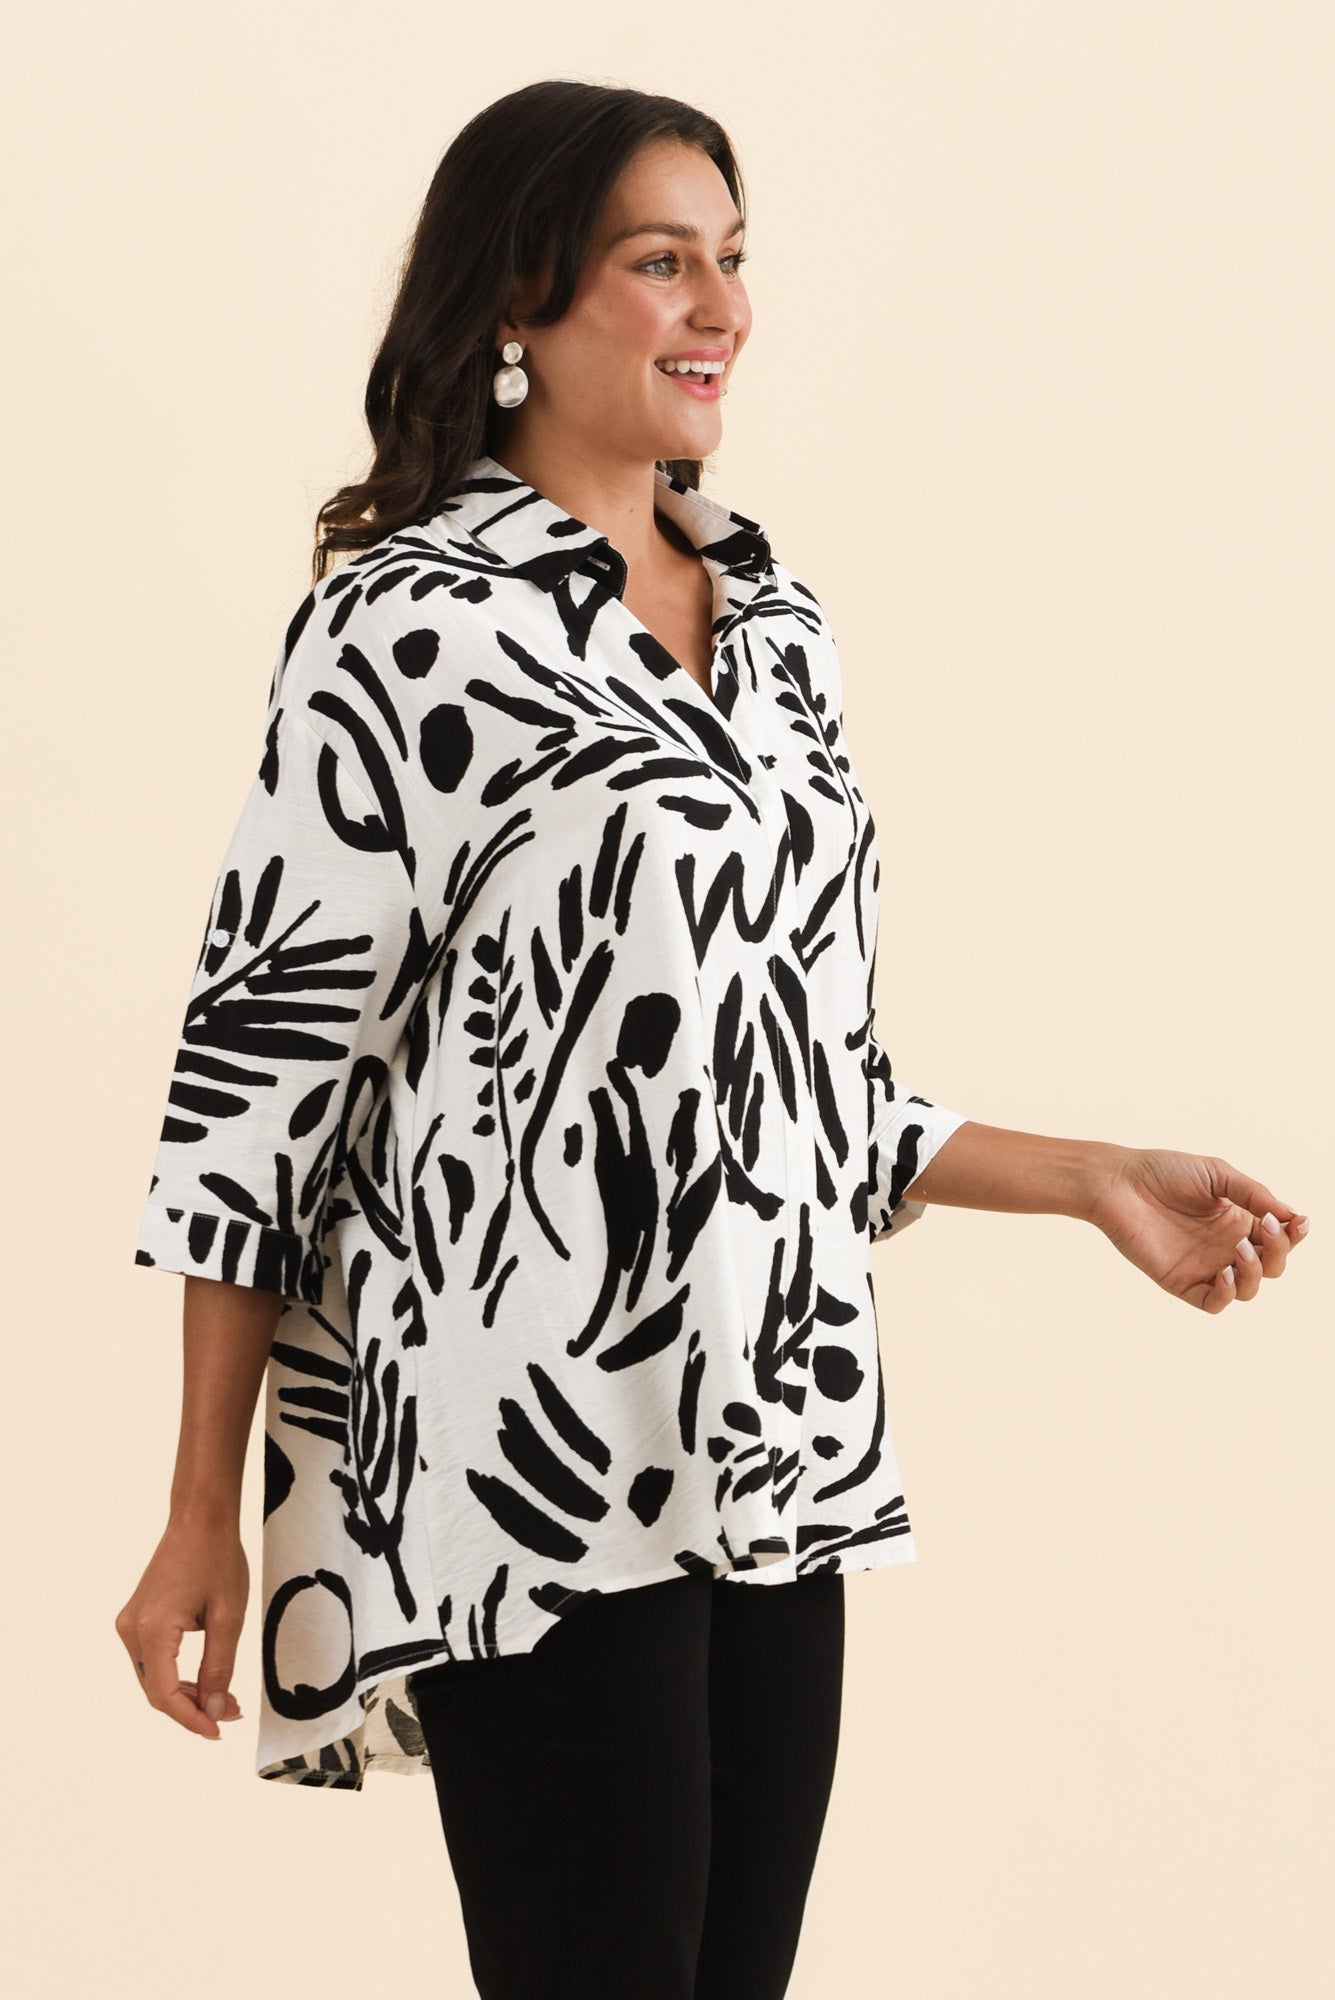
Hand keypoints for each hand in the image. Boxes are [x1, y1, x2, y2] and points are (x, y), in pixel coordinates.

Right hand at [115, 1519, 247, 1740]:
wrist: (199, 1518)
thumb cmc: (218, 1559)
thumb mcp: (229, 1616)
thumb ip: (220, 1666)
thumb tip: (214, 1710)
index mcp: (152, 1631)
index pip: (164, 1694)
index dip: (191, 1720)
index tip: (219, 1732)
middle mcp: (131, 1630)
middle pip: (156, 1690)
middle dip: (192, 1709)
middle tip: (231, 1713)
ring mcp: (130, 1623)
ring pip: (153, 1678)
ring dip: (186, 1694)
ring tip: (225, 1699)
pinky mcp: (137, 1618)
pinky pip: (153, 1660)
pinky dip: (177, 1675)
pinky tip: (206, 1679)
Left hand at [1086, 1148, 1308, 1311]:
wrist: (1119, 1182)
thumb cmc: (1165, 1172)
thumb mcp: (1216, 1174)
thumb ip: (1252, 1193)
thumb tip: (1290, 1214)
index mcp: (1239, 1221)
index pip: (1279, 1238)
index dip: (1294, 1234)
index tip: (1298, 1222)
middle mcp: (1226, 1246)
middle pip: (1272, 1266)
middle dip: (1278, 1251)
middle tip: (1263, 1227)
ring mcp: (1205, 1266)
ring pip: (1249, 1289)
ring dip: (1255, 1273)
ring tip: (1240, 1248)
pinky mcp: (1181, 1281)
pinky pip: (1213, 1302)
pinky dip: (1227, 1295)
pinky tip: (1225, 1273)